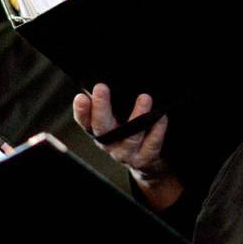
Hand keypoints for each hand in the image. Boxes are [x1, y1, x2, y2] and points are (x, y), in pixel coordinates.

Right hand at [73, 83, 181, 209]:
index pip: (85, 121)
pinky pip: (151, 144)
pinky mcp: (144, 159)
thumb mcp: (116, 120)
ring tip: (144, 98)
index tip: (81, 97)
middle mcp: (109, 144)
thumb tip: (111, 81)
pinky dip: (157, 130)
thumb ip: (111, 105)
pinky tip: (161, 117)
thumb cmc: (128, 133)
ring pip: (130, 137)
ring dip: (137, 116)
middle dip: (101, 108)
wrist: (145, 162)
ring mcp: (126, 154)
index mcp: (99, 131)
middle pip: (101, 127)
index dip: (81, 110)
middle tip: (101, 88)